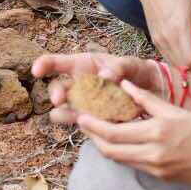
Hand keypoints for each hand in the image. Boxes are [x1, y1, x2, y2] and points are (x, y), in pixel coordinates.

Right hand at [31, 52, 163, 125]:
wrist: (153, 91)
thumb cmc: (137, 71)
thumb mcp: (130, 64)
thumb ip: (118, 67)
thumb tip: (105, 77)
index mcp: (83, 65)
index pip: (57, 63)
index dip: (44, 65)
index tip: (36, 71)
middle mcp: (79, 85)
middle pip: (58, 90)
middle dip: (56, 94)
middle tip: (59, 100)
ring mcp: (85, 104)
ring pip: (66, 111)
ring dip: (65, 114)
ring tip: (67, 116)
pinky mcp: (95, 121)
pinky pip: (85, 125)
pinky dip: (89, 126)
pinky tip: (96, 124)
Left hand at [75, 80, 190, 183]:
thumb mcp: (174, 110)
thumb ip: (146, 98)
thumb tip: (123, 84)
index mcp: (156, 133)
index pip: (112, 132)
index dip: (92, 125)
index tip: (81, 115)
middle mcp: (154, 154)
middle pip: (110, 150)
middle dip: (93, 137)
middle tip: (84, 124)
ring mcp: (157, 169)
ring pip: (120, 160)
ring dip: (106, 146)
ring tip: (98, 131)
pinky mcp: (163, 177)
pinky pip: (135, 165)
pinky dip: (123, 153)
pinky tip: (121, 141)